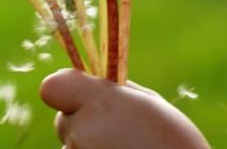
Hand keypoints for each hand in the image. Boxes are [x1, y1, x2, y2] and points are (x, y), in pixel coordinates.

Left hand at [39, 68, 210, 148]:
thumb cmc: (174, 142)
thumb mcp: (150, 103)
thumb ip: (115, 91)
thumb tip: (95, 83)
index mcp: (99, 103)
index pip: (52, 87)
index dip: (66, 91)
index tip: (85, 98)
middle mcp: (82, 132)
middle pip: (64, 121)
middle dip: (84, 124)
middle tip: (118, 133)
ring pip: (73, 148)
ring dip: (90, 148)